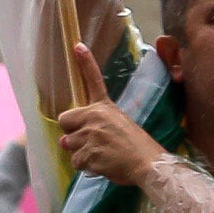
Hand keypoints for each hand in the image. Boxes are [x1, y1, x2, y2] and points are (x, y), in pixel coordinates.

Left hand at [51, 44, 166, 184]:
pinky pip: (76, 161)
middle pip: (65, 121)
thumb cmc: (138, 149)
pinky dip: (87, 166)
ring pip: (68, 144)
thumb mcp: (122, 128)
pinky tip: (103, 165)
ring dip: (81, 153)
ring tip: (103, 156)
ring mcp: (91, 135)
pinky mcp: (88, 152)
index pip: (94, 81)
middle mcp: (95, 117)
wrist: (150, 165)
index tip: (77, 45)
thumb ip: (94, 128)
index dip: (86, 63)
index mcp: (105, 108)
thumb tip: (63, 140)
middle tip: (90, 142)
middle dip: (71, 132)